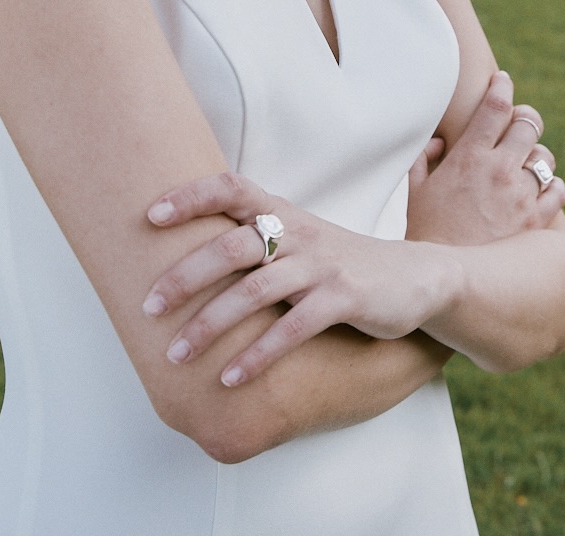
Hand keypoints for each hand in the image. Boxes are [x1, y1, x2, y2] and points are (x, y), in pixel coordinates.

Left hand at [143, 174, 455, 387]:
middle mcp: (298, 232)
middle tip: (147, 307)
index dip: (189, 195)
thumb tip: (185, 256)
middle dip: (184, 276)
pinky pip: (293, 328)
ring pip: (255, 290)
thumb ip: (253, 239)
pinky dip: (258, 355)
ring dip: (210, 324)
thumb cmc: (338, 261)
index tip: (149, 215)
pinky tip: (230, 378)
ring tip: (176, 355)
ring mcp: (322, 265)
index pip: (230, 187)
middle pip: (232, 245)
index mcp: (282, 213)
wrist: (417, 277)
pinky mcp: (344, 298)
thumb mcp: (298, 239)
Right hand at [406, 70, 564, 246]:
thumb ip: (424, 158)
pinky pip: (558, 191)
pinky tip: (540, 189)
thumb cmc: (425, 232)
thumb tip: (440, 143)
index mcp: (469, 157)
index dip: (502, 87)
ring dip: (535, 155)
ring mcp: (522, 196)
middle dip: (526, 117)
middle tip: (521, 120)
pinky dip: (552, 186)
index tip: (503, 81)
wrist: (447, 277)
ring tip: (526, 161)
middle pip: (529, 124)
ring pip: (544, 157)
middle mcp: (500, 170)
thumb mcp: (416, 190)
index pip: (496, 106)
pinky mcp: (537, 222)